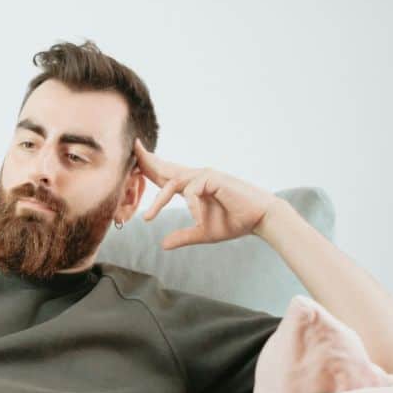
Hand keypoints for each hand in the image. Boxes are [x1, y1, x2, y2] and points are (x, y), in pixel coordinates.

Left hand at [135, 138, 283, 249]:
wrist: (260, 219)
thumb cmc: (234, 222)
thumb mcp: (203, 232)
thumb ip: (183, 237)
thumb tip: (163, 245)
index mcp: (192, 186)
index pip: (165, 175)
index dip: (149, 166)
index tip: (134, 158)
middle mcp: (197, 177)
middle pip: (165, 167)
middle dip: (147, 159)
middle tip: (133, 148)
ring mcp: (205, 175)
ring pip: (173, 183)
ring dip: (159, 201)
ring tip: (148, 218)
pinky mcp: (213, 178)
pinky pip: (192, 191)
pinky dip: (192, 206)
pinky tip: (198, 219)